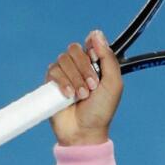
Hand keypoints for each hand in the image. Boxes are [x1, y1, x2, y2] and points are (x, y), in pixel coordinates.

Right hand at [47, 30, 123, 145]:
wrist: (84, 130)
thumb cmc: (101, 110)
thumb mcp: (113, 83)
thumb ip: (108, 58)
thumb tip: (97, 34)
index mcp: (96, 64)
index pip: (91, 43)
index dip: (92, 48)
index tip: (96, 60)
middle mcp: (80, 66)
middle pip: (74, 49)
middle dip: (85, 67)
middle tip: (93, 86)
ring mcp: (64, 73)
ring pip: (63, 60)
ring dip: (75, 78)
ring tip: (82, 96)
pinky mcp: (51, 82)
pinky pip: (52, 71)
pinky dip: (63, 83)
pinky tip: (69, 96)